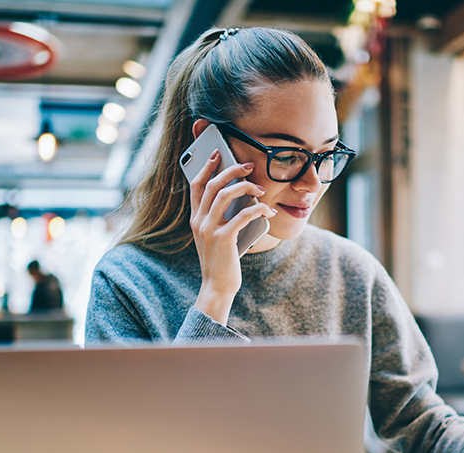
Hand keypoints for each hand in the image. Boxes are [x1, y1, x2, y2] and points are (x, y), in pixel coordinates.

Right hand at [188, 150, 275, 323]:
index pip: (196, 185)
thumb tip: (241, 197)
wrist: (217, 286)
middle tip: (248, 165)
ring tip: (261, 189)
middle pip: (212, 184)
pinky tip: (268, 211)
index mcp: (195, 218)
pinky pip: (242, 215)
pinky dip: (258, 209)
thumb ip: (220, 218)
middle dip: (231, 170)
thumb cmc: (221, 260)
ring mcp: (209, 229)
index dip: (206, 167)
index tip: (218, 154)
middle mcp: (199, 221)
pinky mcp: (223, 238)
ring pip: (226, 195)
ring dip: (246, 187)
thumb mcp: (215, 236)